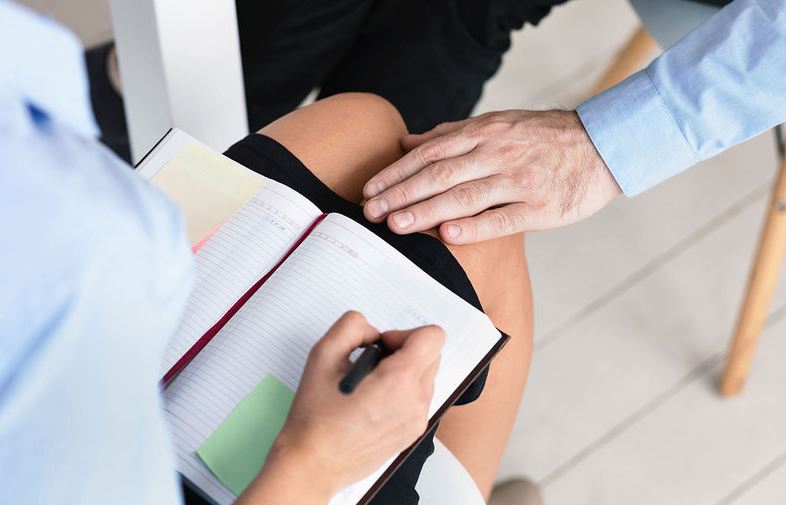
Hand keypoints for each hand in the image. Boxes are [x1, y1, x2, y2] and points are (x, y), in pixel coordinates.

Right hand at [238, 312, 443, 503]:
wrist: (314, 463)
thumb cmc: (316, 417)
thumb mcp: (322, 355)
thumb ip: (351, 327)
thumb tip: (373, 332)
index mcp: (398, 381)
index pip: (433, 337)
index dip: (405, 333)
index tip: (382, 346)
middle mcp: (415, 401)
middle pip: (431, 354)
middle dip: (404, 350)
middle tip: (371, 363)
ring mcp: (416, 419)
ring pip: (425, 376)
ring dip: (402, 372)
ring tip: (369, 386)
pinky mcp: (412, 432)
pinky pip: (418, 398)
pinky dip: (401, 392)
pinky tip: (372, 402)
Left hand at [362, 110, 621, 243]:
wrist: (601, 145)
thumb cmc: (542, 137)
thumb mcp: (497, 124)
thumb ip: (452, 134)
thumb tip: (409, 142)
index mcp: (484, 133)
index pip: (429, 154)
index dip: (397, 173)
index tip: (370, 191)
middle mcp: (498, 153)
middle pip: (440, 175)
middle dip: (401, 194)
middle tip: (371, 213)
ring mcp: (520, 180)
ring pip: (465, 196)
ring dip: (427, 211)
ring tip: (397, 226)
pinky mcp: (541, 206)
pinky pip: (503, 218)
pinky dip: (474, 227)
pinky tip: (447, 235)